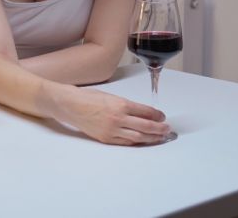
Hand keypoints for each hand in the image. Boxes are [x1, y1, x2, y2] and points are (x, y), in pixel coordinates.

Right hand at [54, 87, 170, 145]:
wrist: (70, 105)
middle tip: (167, 129)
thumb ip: (127, 106)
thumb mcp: (111, 96)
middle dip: (159, 129)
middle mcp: (118, 118)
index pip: (146, 112)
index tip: (162, 117)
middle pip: (146, 127)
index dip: (157, 116)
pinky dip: (136, 142)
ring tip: (159, 137)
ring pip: (138, 137)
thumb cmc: (88, 98)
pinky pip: (125, 142)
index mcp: (120, 104)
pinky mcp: (106, 138)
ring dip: (151, 138)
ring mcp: (112, 130)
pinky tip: (142, 141)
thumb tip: (143, 113)